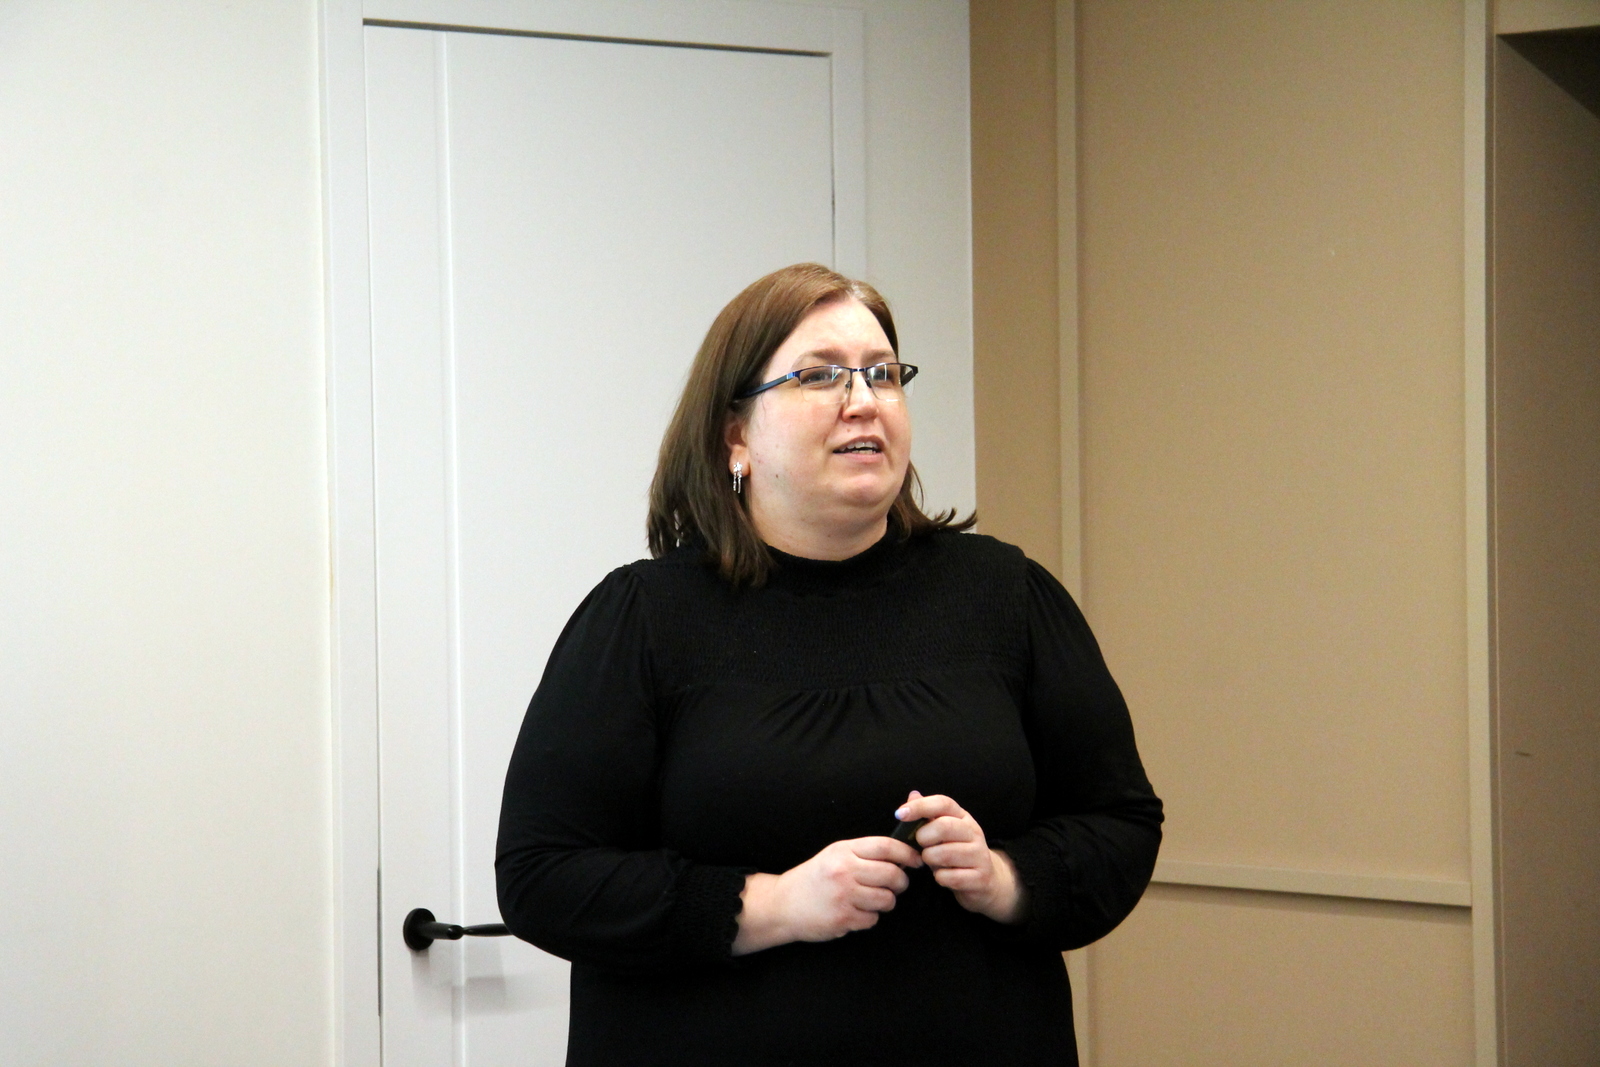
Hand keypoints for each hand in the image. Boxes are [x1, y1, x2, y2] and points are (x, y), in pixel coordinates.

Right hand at [733, 836, 922, 955]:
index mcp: (844, 850)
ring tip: (873, 899)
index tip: (916, 861)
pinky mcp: (843, 918)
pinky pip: (873, 919)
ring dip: (886, 902)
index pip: (886, 847)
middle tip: (896, 885)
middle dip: (901, 882)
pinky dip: (869, 917)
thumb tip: (903, 848)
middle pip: (892, 874)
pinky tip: (856, 912)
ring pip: (887, 899)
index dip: (907, 853)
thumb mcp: (836, 854)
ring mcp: (843, 895)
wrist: (783, 904)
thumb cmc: (816, 877)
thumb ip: (866, 851)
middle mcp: (844, 870)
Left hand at [896, 791, 1024, 923]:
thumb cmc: (955, 852)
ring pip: (946, 854)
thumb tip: (913, 795)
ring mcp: (980, 855)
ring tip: (931, 860)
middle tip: (920, 845)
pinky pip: (951, 877)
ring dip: (930, 859)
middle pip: (944, 826)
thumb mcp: (942, 832)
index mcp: (963, 817)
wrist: (986, 879)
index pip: (943, 803)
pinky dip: (940, 877)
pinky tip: (942, 875)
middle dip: (924, 837)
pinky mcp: (980, 877)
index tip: (900, 814)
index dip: (920, 806)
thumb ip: (927, 815)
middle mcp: (974, 832)